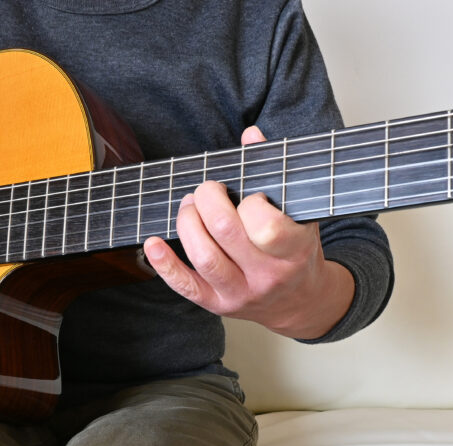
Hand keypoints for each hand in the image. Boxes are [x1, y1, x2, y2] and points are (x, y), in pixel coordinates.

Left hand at [143, 126, 354, 338]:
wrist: (299, 301)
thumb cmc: (296, 249)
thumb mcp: (297, 213)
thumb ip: (274, 173)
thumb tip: (250, 135)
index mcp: (293, 250)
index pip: (267, 226)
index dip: (251, 203)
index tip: (249, 195)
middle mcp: (268, 275)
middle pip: (226, 232)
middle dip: (207, 200)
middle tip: (206, 190)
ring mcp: (242, 292)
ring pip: (205, 257)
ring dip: (187, 223)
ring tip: (188, 207)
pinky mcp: (218, 305)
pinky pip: (186, 286)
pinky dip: (164, 265)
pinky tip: (152, 244)